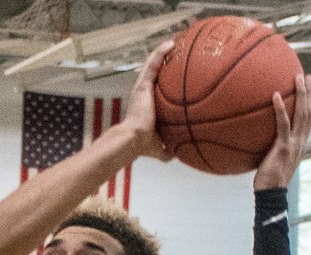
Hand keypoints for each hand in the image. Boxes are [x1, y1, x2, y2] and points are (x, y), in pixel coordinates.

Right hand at [121, 39, 175, 160]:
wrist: (133, 140)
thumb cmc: (143, 145)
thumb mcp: (159, 147)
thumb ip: (167, 150)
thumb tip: (176, 156)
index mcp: (146, 105)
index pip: (155, 88)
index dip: (163, 80)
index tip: (174, 74)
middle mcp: (142, 93)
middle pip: (153, 72)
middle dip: (163, 62)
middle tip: (176, 53)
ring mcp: (142, 88)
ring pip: (152, 64)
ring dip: (162, 53)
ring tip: (174, 42)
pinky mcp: (143, 85)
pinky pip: (153, 64)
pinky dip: (160, 53)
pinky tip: (170, 44)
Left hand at [254, 74, 310, 190]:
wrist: (271, 194)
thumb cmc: (268, 180)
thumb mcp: (274, 160)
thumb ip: (272, 147)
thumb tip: (258, 137)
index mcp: (301, 144)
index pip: (309, 119)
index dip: (310, 102)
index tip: (308, 87)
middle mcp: (301, 142)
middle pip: (310, 112)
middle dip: (310, 92)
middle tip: (305, 75)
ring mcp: (294, 144)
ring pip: (302, 114)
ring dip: (302, 93)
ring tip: (298, 76)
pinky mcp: (283, 147)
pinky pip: (283, 124)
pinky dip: (280, 109)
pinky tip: (274, 96)